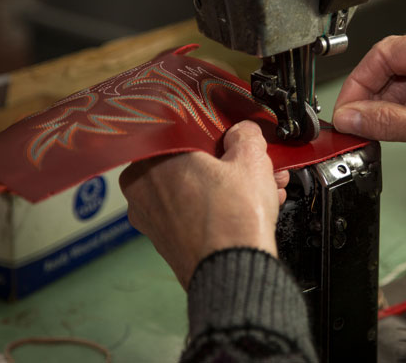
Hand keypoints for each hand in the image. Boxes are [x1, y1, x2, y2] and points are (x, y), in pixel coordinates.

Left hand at [119, 120, 288, 288]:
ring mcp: (152, 220)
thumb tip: (242, 132)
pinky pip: (194, 215)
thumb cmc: (232, 219)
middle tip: (256, 165)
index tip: (238, 140)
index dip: (220, 135)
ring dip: (230, 187)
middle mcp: (142, 190)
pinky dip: (218, 209)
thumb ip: (245, 135)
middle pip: (193, 164)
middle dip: (230, 164)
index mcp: (151, 160)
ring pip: (195, 190)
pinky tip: (249, 209)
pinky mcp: (167, 243)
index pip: (185, 134)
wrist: (234, 273)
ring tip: (263, 188)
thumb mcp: (250, 159)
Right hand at [333, 22, 405, 190]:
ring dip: (390, 111)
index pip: (385, 53)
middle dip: (373, 100)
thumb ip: (385, 121)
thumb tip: (351, 119)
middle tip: (356, 125)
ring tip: (378, 134)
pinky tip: (403, 134)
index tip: (345, 110)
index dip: (359, 83)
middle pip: (394, 69)